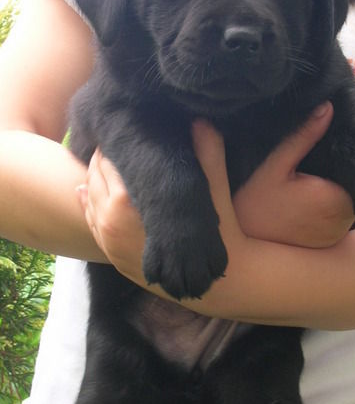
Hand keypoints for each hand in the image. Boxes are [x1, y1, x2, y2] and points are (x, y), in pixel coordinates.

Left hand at [77, 102, 354, 285]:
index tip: (120, 133)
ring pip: (88, 202)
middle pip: (94, 179)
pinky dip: (88, 205)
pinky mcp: (113, 258)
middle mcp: (111, 223)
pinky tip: (87, 192)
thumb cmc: (218, 232)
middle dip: (101, 161)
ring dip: (92, 181)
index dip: (113, 145)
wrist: (220, 283)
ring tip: (101, 163)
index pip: (106, 163)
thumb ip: (207, 153)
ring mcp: (109, 244)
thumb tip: (202, 120)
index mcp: (128, 203)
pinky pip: (91, 224)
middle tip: (112, 144)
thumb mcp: (213, 190)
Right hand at [197, 101, 354, 247]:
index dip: (337, 158)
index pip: (351, 168)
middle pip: (350, 183)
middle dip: (334, 175)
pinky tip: (306, 204)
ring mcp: (338, 233)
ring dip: (332, 191)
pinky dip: (328, 209)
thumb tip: (327, 107)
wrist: (242, 247)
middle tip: (308, 170)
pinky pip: (337, 216)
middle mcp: (343, 218)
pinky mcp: (331, 242)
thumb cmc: (255, 204)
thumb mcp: (275, 166)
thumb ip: (303, 137)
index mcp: (335, 196)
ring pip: (345, 199)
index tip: (318, 156)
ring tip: (306, 186)